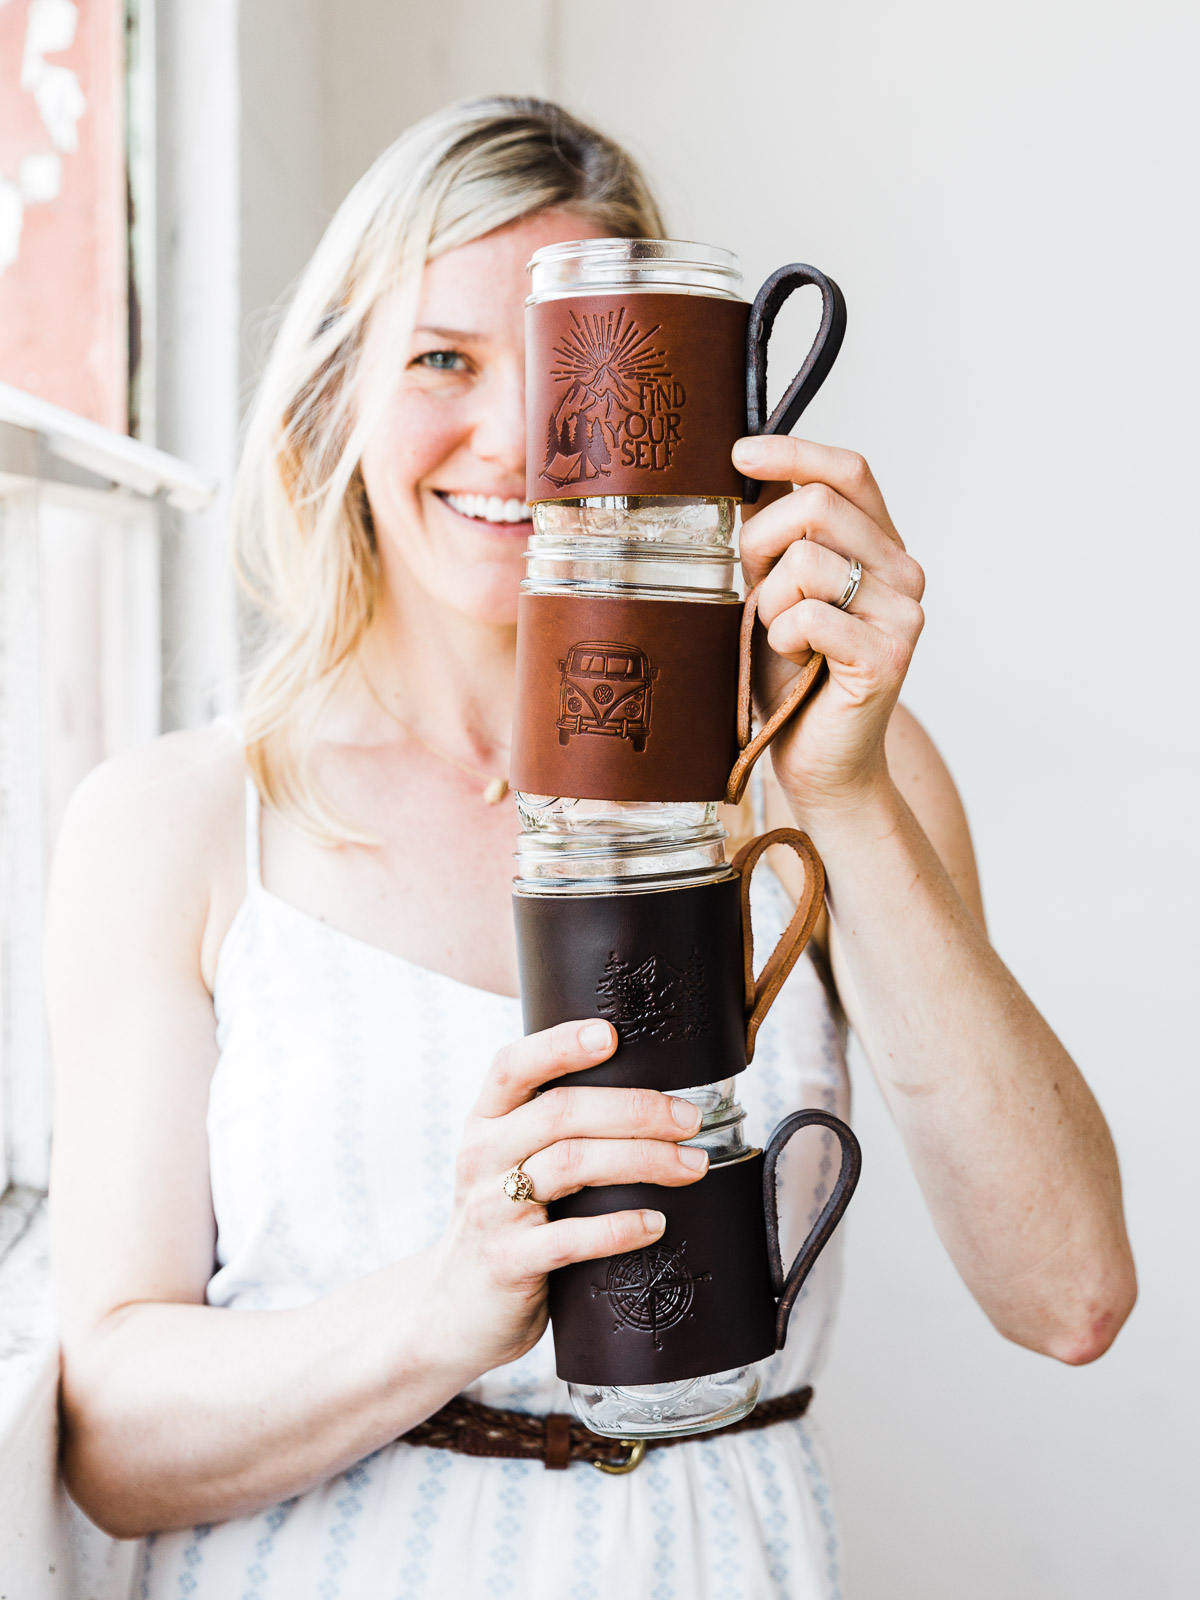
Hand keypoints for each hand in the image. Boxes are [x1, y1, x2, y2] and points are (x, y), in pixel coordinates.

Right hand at [427, 1019, 706, 1379]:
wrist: (454, 1310)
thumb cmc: (505, 1222)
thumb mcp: (512, 1163)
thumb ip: (556, 1128)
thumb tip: (653, 1093)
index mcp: (486, 1121)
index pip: (513, 1065)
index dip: (560, 1044)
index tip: (610, 1034)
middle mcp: (482, 1156)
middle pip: (560, 1112)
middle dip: (635, 1109)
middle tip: (690, 1119)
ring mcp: (491, 1210)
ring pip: (571, 1166)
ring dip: (643, 1160)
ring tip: (692, 1166)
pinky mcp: (507, 1262)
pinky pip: (569, 1239)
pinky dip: (619, 1228)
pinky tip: (655, 1223)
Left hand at [733, 435, 925, 818]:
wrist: (820, 762)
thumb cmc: (791, 678)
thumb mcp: (774, 592)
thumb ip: (777, 540)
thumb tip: (747, 472)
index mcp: (880, 547)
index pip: (847, 471)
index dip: (794, 451)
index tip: (740, 454)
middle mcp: (904, 571)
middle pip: (816, 507)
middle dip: (762, 546)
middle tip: (758, 598)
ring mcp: (904, 613)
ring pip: (806, 562)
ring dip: (771, 605)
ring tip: (783, 641)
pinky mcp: (889, 654)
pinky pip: (809, 616)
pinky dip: (783, 638)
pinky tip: (796, 661)